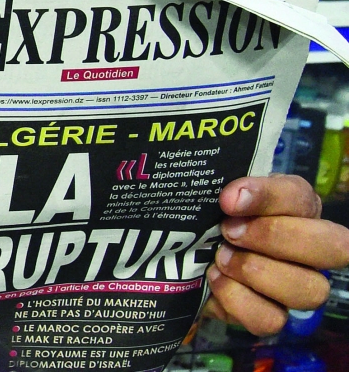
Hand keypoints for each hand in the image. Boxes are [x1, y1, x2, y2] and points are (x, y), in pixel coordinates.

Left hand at [204, 174, 348, 334]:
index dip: (268, 196)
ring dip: (256, 271)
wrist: (180, 254)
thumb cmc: (207, 218)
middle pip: (332, 246)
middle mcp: (310, 248)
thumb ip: (229, 192)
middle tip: (229, 232)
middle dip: (274, 237)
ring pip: (310, 289)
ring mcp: (297, 286)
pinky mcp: (273, 316)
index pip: (301, 196)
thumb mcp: (214, 197)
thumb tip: (232, 197)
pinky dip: (238, 301)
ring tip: (220, 258)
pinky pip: (271, 319)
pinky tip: (215, 281)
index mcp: (298, 207)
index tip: (228, 200)